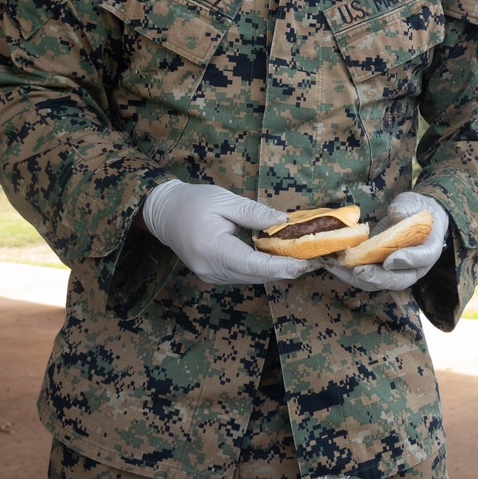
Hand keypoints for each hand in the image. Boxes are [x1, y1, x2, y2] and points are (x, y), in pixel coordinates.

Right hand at [142, 182, 313, 285]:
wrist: (164, 213)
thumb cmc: (193, 201)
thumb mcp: (224, 200)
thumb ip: (254, 213)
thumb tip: (283, 222)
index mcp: (211, 248)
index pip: (252, 264)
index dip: (281, 266)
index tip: (304, 263)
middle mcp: (210, 268)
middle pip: (255, 275)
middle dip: (285, 269)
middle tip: (313, 259)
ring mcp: (210, 276)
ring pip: (252, 278)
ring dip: (276, 270)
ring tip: (301, 259)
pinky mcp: (213, 276)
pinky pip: (243, 275)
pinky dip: (262, 268)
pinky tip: (278, 258)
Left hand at [324, 191, 448, 291]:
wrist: (414, 217)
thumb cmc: (416, 210)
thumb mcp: (414, 203)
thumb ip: (407, 208)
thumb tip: (397, 215)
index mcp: (429, 250)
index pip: (421, 259)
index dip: (407, 260)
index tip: (390, 260)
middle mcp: (414, 268)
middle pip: (397, 279)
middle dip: (376, 277)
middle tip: (358, 270)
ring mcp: (395, 272)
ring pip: (378, 282)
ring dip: (355, 278)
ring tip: (336, 267)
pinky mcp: (379, 270)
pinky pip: (365, 276)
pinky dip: (348, 272)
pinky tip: (332, 263)